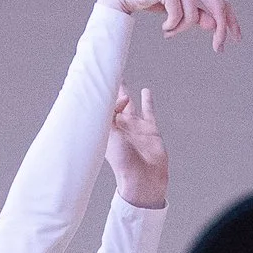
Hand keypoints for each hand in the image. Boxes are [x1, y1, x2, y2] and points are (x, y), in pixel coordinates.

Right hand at [99, 0, 239, 50]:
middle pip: (217, 6)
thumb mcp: (178, 7)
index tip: (236, 39)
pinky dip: (171, 27)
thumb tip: (213, 25)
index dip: (231, 21)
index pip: (222, 0)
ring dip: (181, 30)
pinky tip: (163, 27)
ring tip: (169, 31)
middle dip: (220, 32)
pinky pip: (177, 16)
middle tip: (219, 49)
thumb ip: (196, 13)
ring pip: (193, 17)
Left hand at [106, 86, 165, 208]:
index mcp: (107, 130)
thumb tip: (120, 97)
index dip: (105, 96)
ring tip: (121, 80)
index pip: (102, 107)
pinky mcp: (150, 129)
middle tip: (107, 74)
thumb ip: (109, 114)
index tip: (110, 88)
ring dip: (125, 93)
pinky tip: (146, 91)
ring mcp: (135, 127)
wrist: (143, 178)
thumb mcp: (108, 135)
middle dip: (110, 91)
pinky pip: (148, 111)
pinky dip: (147, 100)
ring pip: (129, 105)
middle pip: (113, 104)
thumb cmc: (122, 161)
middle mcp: (120, 127)